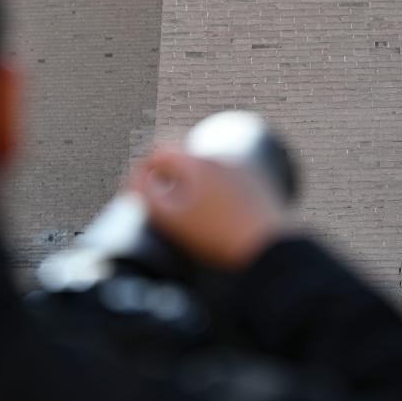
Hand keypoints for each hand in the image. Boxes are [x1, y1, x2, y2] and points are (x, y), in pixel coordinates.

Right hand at [128, 148, 285, 268]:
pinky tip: (213, 205)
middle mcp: (222, 157)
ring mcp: (244, 168)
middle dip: (168, 172)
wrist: (269, 250)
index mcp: (197, 161)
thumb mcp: (171, 219)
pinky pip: (230, 175)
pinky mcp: (261, 183)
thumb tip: (132, 177)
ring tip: (186, 207)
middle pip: (186, 155)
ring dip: (193, 178)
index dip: (143, 167)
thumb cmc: (218, 238)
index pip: (159, 149)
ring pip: (209, 165)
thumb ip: (145, 195)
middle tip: (159, 198)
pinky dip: (216, 185)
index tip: (138, 188)